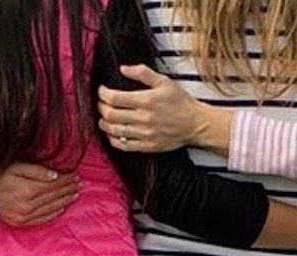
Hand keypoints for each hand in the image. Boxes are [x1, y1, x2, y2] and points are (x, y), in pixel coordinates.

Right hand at [0, 164, 80, 226]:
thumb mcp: (13, 166)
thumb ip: (35, 170)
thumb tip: (55, 175)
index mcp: (27, 189)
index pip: (54, 183)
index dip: (66, 178)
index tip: (75, 174)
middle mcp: (28, 205)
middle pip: (55, 195)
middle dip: (69, 188)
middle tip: (79, 183)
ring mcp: (26, 216)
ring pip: (52, 207)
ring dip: (66, 200)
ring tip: (75, 193)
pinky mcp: (23, 223)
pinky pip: (44, 218)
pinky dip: (56, 212)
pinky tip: (63, 206)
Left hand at [98, 65, 228, 154]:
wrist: (195, 124)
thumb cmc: (180, 102)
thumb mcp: (164, 81)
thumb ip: (143, 72)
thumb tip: (123, 68)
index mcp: (146, 100)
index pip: (114, 98)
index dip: (103, 94)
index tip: (102, 91)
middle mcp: (143, 118)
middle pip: (111, 115)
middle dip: (101, 108)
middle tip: (102, 104)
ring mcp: (144, 134)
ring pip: (115, 131)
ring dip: (104, 124)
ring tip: (104, 118)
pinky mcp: (147, 146)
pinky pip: (124, 146)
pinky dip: (114, 140)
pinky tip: (113, 134)